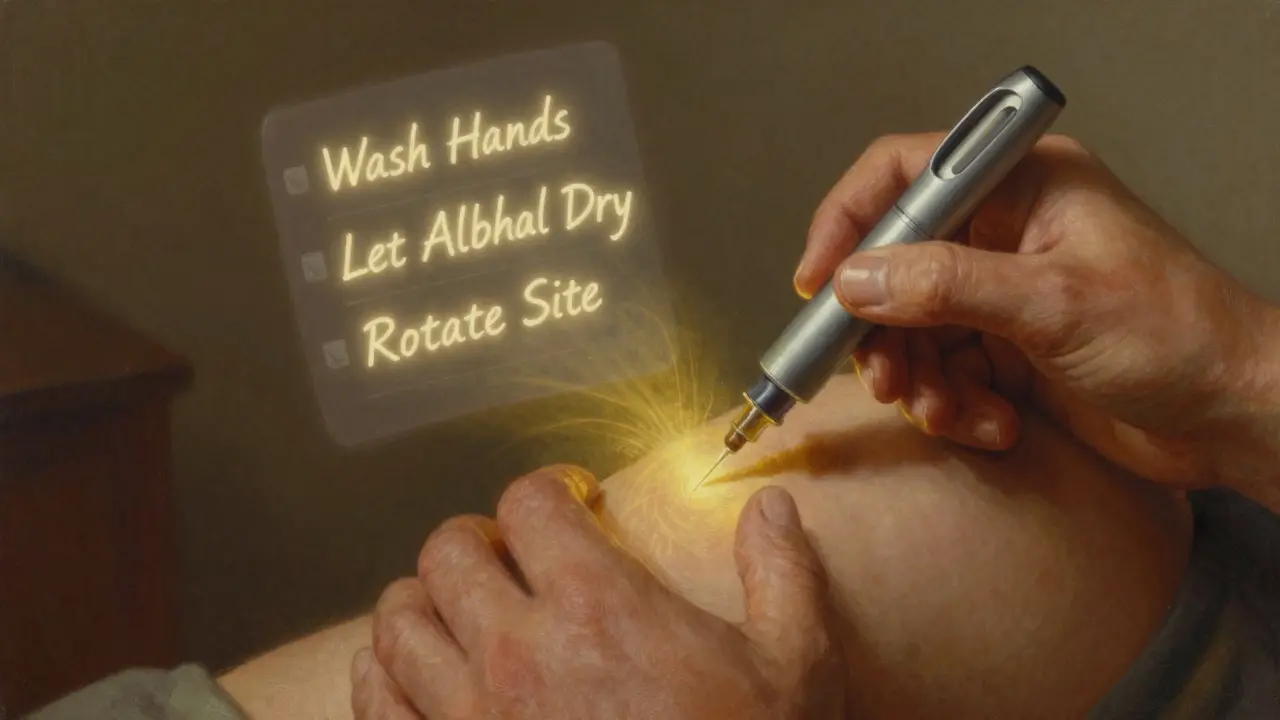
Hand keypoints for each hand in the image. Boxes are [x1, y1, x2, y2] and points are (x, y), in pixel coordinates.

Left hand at [350, 465, 844, 719]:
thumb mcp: (791, 669)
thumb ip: (781, 575)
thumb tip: (772, 508)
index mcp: (599, 608)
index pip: (529, 504)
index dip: (549, 488)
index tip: (571, 501)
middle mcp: (517, 653)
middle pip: (448, 551)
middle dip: (478, 539)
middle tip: (509, 555)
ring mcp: (469, 717)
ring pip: (396, 622)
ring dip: (423, 602)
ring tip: (456, 609)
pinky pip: (376, 704)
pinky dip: (384, 676)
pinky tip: (415, 676)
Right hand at [795, 133, 1279, 500]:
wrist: (1235, 416)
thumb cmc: (1179, 335)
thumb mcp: (1054, 303)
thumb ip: (947, 286)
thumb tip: (857, 279)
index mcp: (1023, 185)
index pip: (904, 176)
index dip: (851, 222)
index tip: (818, 283)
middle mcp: (1007, 232)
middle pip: (896, 265)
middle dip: (883, 328)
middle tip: (883, 376)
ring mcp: (1005, 293)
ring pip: (913, 328)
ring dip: (919, 378)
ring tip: (945, 410)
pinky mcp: (1009, 349)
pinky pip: (945, 372)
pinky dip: (955, 406)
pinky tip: (995, 424)